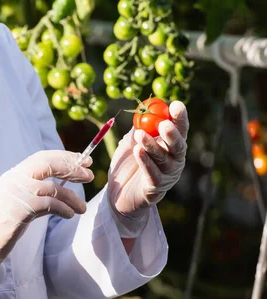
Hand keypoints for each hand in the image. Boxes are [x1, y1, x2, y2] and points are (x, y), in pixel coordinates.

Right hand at [0, 150, 93, 276]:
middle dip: (72, 167)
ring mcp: (16, 193)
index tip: (84, 161)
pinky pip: (49, 205)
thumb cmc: (3, 222)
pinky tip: (70, 215)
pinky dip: (64, 209)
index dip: (65, 157)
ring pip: (53, 188)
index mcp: (14, 174)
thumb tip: (64, 184)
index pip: (42, 157)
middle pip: (48, 164)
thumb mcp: (19, 199)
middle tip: (89, 175)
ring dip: (72, 197)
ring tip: (81, 208)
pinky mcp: (20, 210)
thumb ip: (36, 189)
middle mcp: (14, 179)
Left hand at [107, 101, 188, 234]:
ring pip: (163, 159)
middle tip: (163, 123)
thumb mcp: (131, 142)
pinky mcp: (155, 188)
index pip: (180, 130)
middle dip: (172, 134)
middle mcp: (174, 161)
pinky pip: (152, 173)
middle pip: (178, 146)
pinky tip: (138, 151)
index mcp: (171, 146)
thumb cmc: (129, 164)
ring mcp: (167, 176)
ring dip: (152, 146)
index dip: (180, 118)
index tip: (176, 105)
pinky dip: (145, 162)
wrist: (119, 193)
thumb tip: (142, 111)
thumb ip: (138, 128)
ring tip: (140, 135)